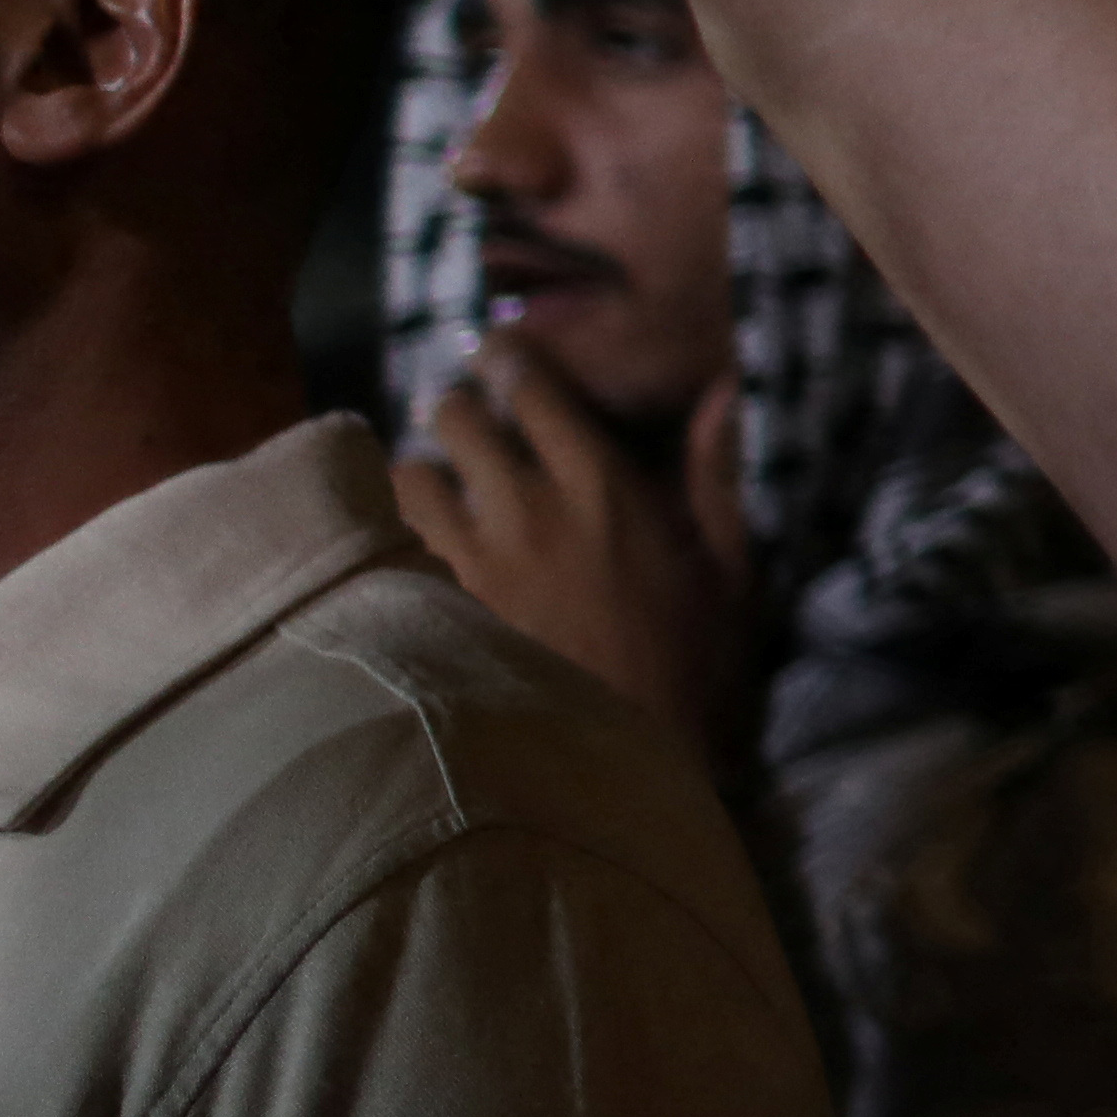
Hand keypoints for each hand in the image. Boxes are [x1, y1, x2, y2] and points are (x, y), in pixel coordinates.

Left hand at [395, 340, 756, 763]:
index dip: (508, 358)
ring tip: (438, 488)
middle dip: (455, 406)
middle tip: (465, 420)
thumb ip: (715, 478)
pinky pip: (390, 545)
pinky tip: (413, 551)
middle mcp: (525, 507)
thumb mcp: (727, 570)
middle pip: (452, 415)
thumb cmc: (691, 667)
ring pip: (408, 475)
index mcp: (601, 486)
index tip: (502, 355)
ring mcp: (468, 560)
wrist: (622, 761)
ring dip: (422, 472)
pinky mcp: (432, 609)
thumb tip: (718, 395)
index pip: (530, 386)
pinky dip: (398, 535)